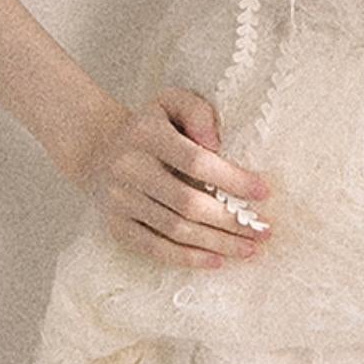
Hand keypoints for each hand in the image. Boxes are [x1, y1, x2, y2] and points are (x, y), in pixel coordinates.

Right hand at [85, 84, 274, 270]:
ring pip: (175, 229)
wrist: (99, 147)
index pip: (196, 162)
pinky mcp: (116, 226)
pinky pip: (155, 249)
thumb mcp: (171, 102)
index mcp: (146, 135)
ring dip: (217, 243)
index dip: (232, 180)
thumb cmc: (151, 126)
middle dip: (230, 220)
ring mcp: (120, 201)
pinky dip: (188, 258)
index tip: (263, 192)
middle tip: (263, 230)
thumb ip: (197, 112)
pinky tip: (217, 260)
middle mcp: (129, 168)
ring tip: (249, 248)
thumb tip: (215, 145)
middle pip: (188, 203)